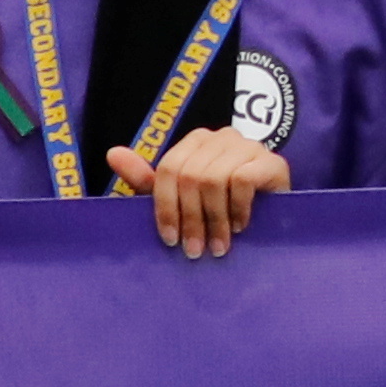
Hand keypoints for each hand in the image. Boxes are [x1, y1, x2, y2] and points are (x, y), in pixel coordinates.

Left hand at [108, 121, 290, 257]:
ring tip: (219, 246)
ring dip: (214, 219)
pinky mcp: (273, 161)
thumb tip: (112, 153)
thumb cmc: (221, 209)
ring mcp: (250, 146)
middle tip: (195, 250)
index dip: (166, 207)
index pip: (169, 168)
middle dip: (191, 218)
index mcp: (197, 140)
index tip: (171, 240)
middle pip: (190, 175)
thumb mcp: (179, 198)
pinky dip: (238, 209)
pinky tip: (241, 227)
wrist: (273, 220)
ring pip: (214, 179)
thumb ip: (147, 180)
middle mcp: (222, 136)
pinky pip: (243, 180)